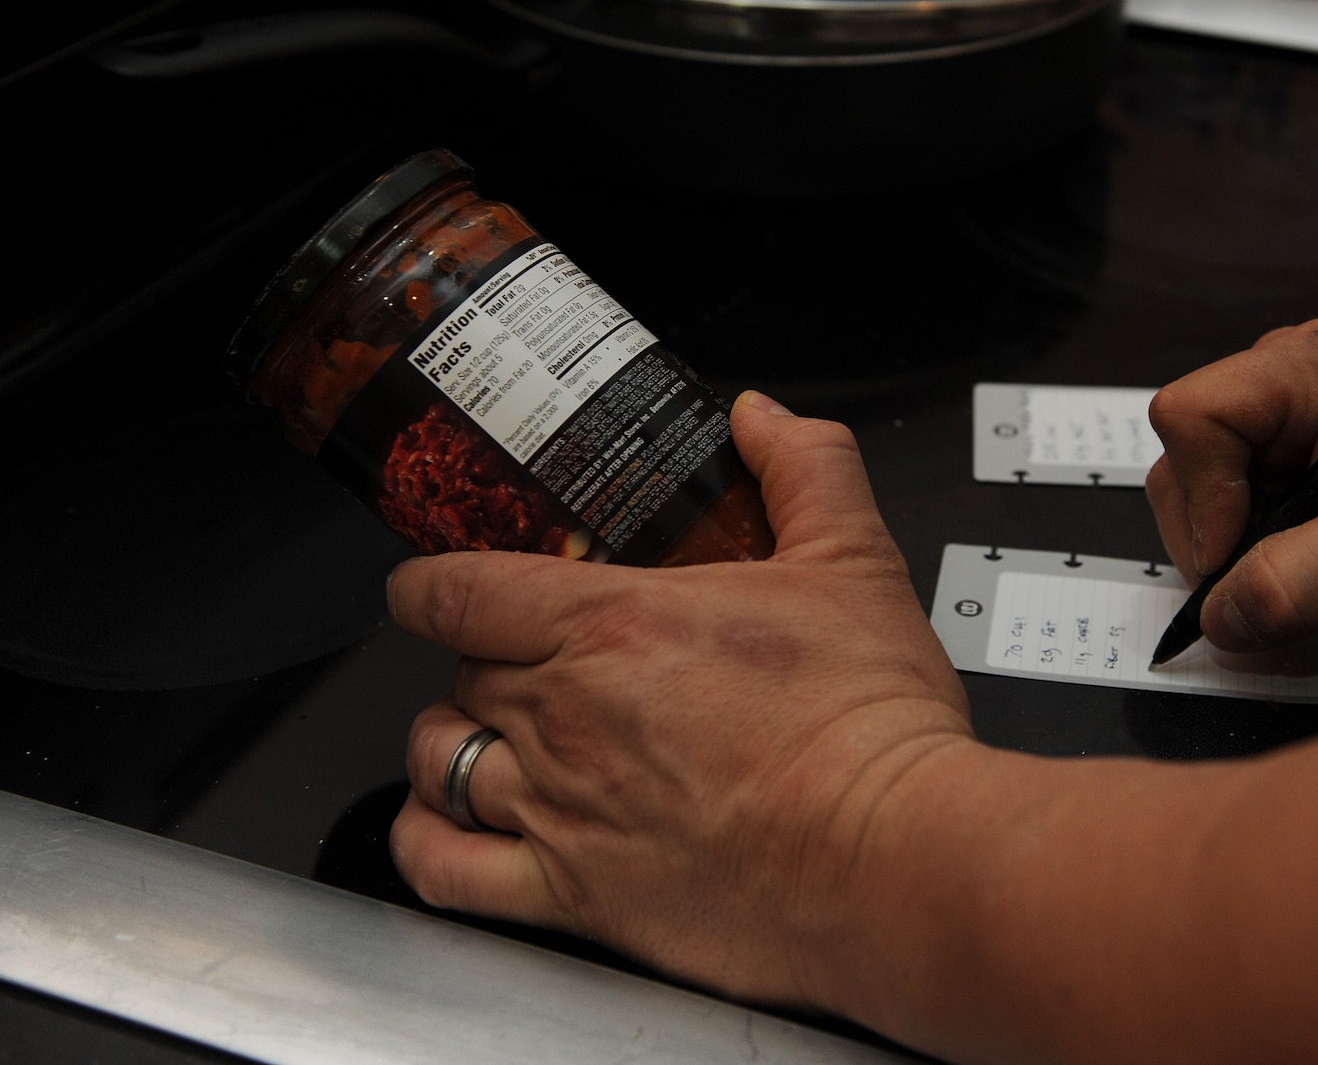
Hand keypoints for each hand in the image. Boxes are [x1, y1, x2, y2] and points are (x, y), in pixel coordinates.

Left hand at [387, 392, 973, 1004]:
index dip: (430, 583)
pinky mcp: (574, 897)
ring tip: (494, 735)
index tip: (436, 585)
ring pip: (440, 761)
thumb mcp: (854, 560)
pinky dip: (425, 844)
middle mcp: (565, 717)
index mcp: (612, 625)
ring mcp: (560, 810)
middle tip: (533, 658)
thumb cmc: (870, 721)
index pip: (458, 591)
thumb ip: (804, 469)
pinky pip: (445, 871)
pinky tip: (445, 826)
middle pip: (462, 673)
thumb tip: (761, 420)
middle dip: (486, 660)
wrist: (892, 854)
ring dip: (455, 740)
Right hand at [1145, 320, 1317, 647]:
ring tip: (1315, 561)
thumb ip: (1296, 585)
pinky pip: (1227, 508)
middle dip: (1219, 536)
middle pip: (1182, 459)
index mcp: (1304, 369)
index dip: (1205, 499)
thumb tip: (1217, 617)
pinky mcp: (1282, 455)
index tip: (1247, 560)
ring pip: (1195, 491)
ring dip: (1237, 548)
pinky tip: (1312, 554)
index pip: (1191, 415)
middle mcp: (1281, 379)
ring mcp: (1278, 418)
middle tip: (1290, 573)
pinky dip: (1255, 549)